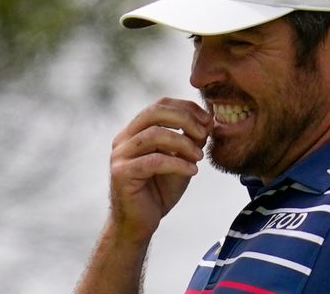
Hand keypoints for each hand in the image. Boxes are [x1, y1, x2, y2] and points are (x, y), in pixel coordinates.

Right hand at [108, 97, 211, 242]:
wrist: (140, 223)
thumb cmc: (160, 190)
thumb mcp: (181, 160)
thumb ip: (191, 140)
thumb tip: (209, 120)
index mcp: (135, 131)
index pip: (160, 105)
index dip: (186, 107)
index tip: (208, 119)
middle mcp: (124, 139)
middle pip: (154, 112)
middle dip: (185, 119)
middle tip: (205, 133)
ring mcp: (120, 155)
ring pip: (155, 135)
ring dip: (183, 143)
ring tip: (199, 157)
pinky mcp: (122, 174)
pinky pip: (154, 161)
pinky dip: (177, 163)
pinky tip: (193, 171)